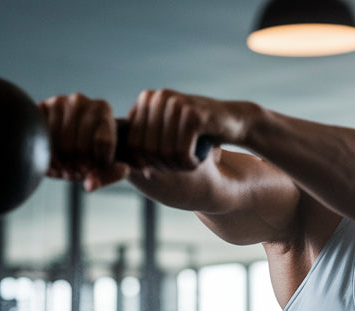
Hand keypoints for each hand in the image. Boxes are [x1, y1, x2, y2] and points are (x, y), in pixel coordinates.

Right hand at [37, 93, 128, 191]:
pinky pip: (43, 141)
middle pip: (80, 147)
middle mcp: (80, 100)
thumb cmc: (93, 150)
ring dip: (62, 164)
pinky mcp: (39, 109)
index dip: (99, 163)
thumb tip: (89, 185)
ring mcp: (57, 102)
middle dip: (79, 166)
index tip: (96, 167)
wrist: (71, 137)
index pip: (103, 142)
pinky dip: (47, 156)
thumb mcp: (108, 163)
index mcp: (102, 108)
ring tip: (65, 166)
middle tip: (77, 170)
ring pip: (60, 146)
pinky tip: (52, 158)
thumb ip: (109, 175)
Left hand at [124, 89, 245, 170]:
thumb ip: (144, 141)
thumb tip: (120, 164)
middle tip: (176, 169)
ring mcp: (177, 103)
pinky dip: (188, 164)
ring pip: (163, 152)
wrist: (233, 121)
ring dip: (175, 168)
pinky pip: (181, 152)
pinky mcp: (194, 114)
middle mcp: (159, 97)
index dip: (143, 162)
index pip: (131, 142)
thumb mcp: (166, 132)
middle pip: (146, 148)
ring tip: (187, 166)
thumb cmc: (196, 131)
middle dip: (160, 166)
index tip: (158, 168)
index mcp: (147, 98)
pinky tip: (197, 163)